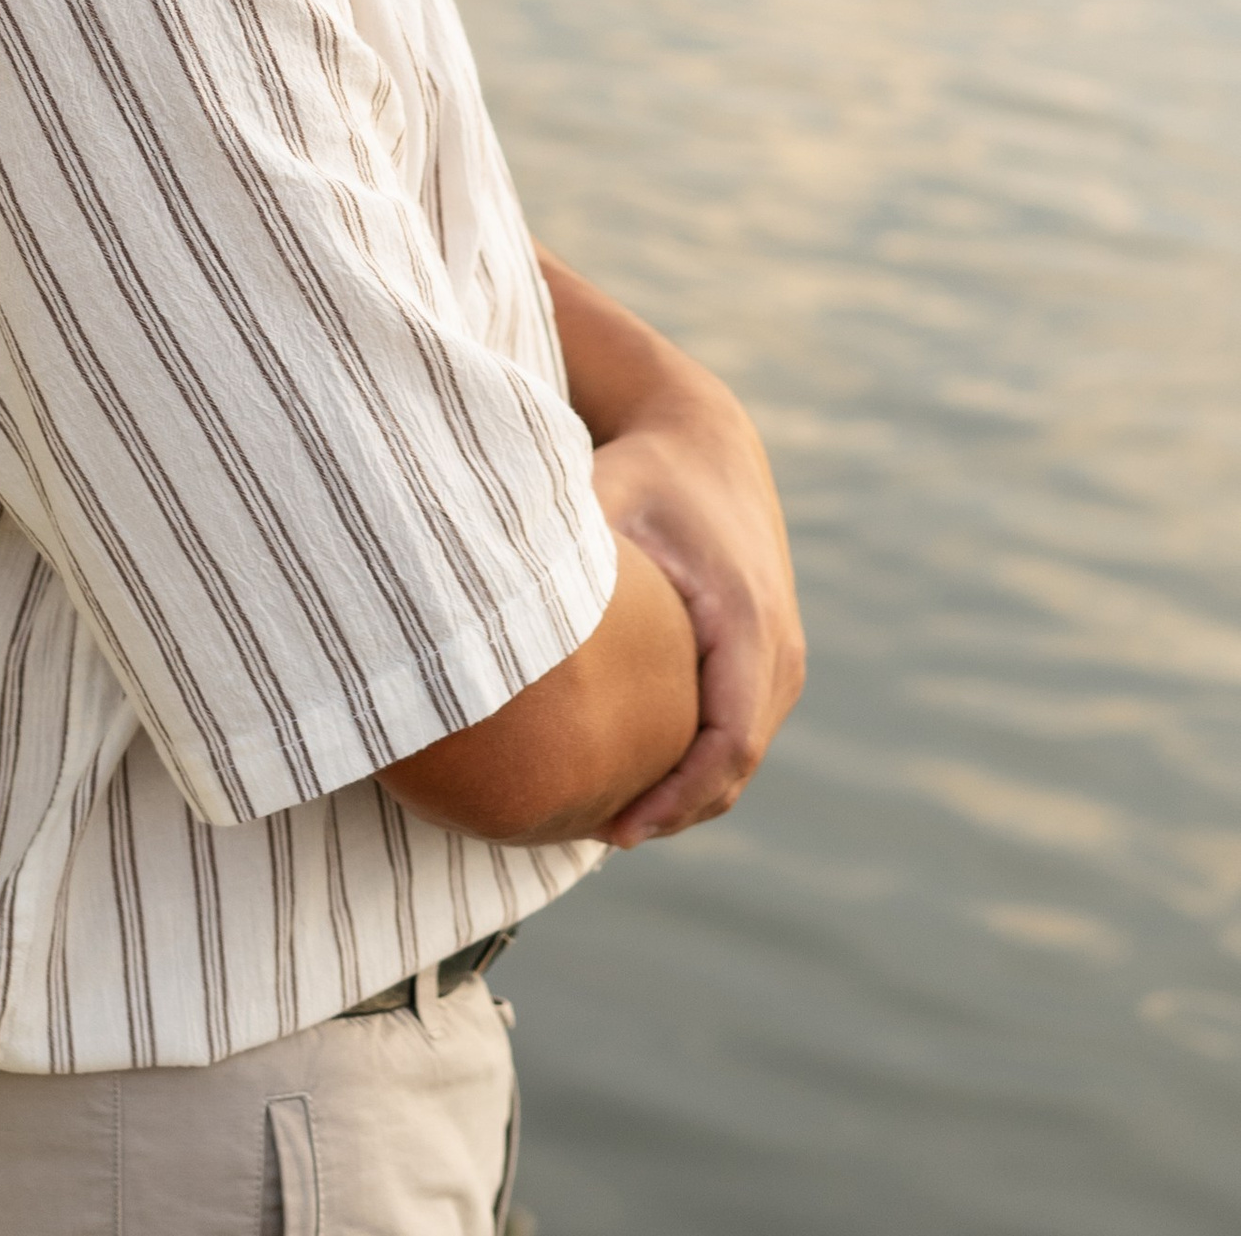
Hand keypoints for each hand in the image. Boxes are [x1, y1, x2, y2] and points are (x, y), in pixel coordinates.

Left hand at [585, 374, 803, 845]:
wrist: (708, 443)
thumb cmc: (648, 470)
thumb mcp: (605, 491)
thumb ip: (566, 543)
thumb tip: (496, 591)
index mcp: (745, 617)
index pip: (728, 742)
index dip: (677, 798)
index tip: (617, 829)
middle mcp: (778, 646)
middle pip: (733, 767)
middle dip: (670, 811)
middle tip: (589, 833)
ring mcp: (780, 658)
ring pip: (735, 760)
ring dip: (680, 797)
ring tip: (601, 818)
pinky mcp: (766, 663)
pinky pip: (733, 735)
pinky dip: (691, 768)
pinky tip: (629, 779)